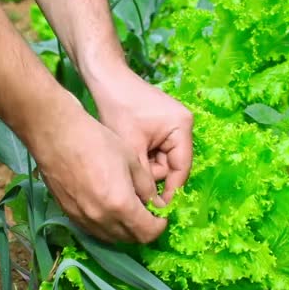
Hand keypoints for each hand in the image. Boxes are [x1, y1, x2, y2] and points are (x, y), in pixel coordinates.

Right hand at [25, 93, 166, 243]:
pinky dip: (107, 225)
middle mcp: (101, 219)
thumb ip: (146, 187)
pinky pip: (94, 230)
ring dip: (124, 229)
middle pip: (129, 239)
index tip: (161, 214)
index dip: (159, 226)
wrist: (57, 136)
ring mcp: (83, 219)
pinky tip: (108, 207)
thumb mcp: (131, 160)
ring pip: (111, 237)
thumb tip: (155, 203)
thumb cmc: (96, 141)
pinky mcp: (69, 214)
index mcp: (120, 205)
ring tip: (129, 209)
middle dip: (143, 229)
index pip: (147, 233)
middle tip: (147, 211)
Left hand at [89, 67, 193, 202]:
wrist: (105, 78)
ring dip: (144, 166)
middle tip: (130, 176)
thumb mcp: (131, 147)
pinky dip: (141, 157)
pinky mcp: (160, 126)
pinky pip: (155, 152)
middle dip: (151, 174)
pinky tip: (127, 153)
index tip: (155, 211)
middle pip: (172, 167)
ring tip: (125, 159)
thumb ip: (144, 178)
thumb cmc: (117, 108)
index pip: (181, 169)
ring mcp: (173, 126)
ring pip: (161, 162)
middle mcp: (183, 126)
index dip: (169, 192)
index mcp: (182, 127)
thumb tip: (150, 207)